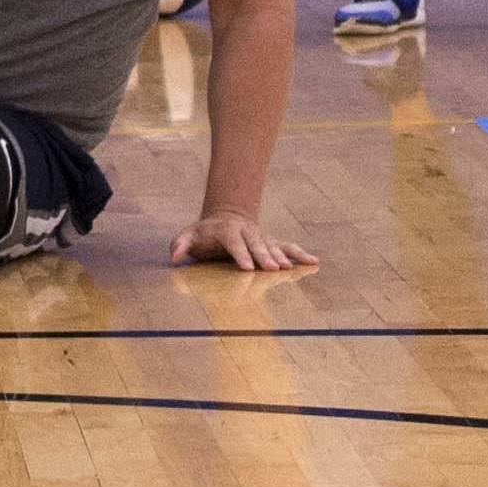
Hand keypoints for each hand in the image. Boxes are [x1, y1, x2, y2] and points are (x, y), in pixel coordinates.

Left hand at [173, 211, 319, 274]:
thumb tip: (173, 257)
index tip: (247, 268)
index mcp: (227, 231)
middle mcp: (248, 233)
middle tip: (273, 269)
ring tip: (291, 268)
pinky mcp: (272, 243)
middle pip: (257, 246)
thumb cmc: (205, 233)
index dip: (240, 255)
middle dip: (265, 257)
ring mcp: (262, 238)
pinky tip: (313, 262)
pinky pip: (288, 247)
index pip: (234, 243)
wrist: (226, 217)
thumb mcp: (188, 236)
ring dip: (283, 257)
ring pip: (274, 247)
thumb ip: (180, 245)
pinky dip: (300, 254)